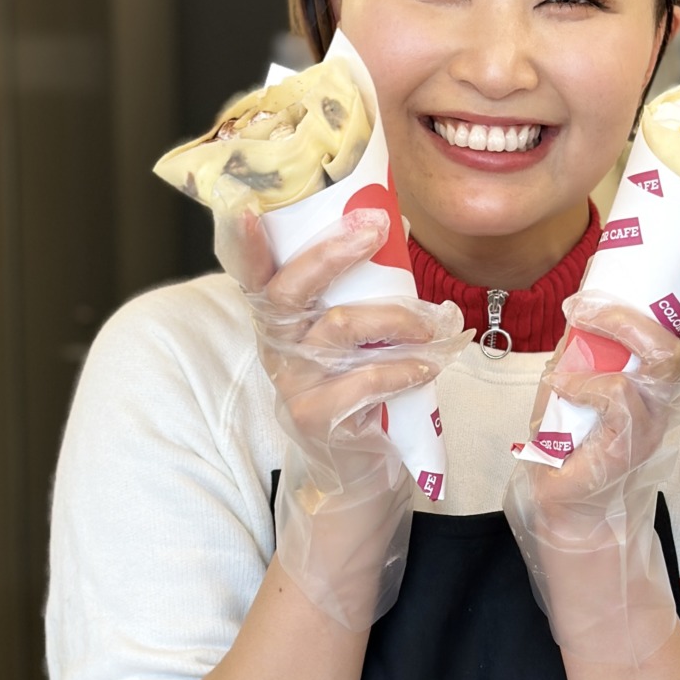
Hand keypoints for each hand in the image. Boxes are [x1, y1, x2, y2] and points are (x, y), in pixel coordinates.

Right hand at [216, 206, 466, 628]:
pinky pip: (365, 380)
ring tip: (434, 323)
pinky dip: (405, 368)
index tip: (246, 204)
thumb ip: (361, 292)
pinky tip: (429, 367)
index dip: (244, 243)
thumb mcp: (353, 340)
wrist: (355, 475)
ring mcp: (295, 383)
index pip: (253, 274)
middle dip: (332, 253)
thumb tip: (392, 225)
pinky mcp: (319, 417)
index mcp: (281, 321)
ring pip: (339, 328)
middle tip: (375, 229)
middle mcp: (278, 347)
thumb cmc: (360, 393)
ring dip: (397, 317)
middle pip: (290, 288)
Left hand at [504, 244, 679, 664]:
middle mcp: (665, 400)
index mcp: (662, 379)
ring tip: (582, 312)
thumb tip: (584, 296)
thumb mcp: (579, 375)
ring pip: (662, 360)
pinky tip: (562, 387)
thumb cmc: (573, 439)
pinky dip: (586, 382)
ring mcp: (646, 426)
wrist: (564, 511)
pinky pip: (616, 399)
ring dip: (621, 324)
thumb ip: (586, 341)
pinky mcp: (620, 450)